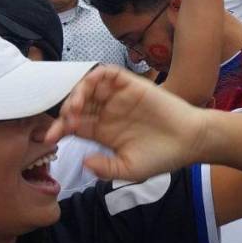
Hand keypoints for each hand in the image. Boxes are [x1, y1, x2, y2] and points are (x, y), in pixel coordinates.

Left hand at [46, 65, 209, 181]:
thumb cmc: (162, 157)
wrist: (191, 141)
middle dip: (64, 111)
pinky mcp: (131, 84)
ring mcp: (118, 97)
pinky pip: (107, 73)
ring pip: (87, 86)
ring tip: (75, 108)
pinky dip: (94, 76)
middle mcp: (107, 112)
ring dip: (76, 93)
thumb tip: (83, 161)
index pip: (73, 125)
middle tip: (66, 122)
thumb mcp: (128, 170)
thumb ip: (104, 168)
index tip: (50, 139)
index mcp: (103, 132)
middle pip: (76, 103)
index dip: (59, 128)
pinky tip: (90, 89)